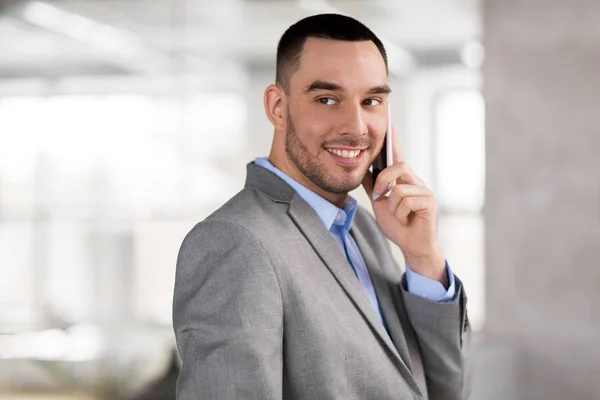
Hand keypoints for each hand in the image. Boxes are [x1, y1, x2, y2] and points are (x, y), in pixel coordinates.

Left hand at [362, 126, 447, 285]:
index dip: (393, 138)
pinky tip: (406, 221)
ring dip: (392, 207)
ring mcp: (424, 190)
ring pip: (398, 188)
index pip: (397, 155)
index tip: (389, 120)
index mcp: (402, 179)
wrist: (412, 246)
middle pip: (397, 166)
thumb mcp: (379, 203)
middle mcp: (415, 180)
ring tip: (398, 216)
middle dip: (383, 181)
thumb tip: (362, 169)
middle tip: (379, 196)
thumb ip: (372, 186)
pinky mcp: (430, 202)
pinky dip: (400, 215)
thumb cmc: (398, 225)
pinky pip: (406, 201)